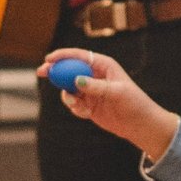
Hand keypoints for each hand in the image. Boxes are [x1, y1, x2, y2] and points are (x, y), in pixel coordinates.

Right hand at [40, 47, 179, 160]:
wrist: (139, 124)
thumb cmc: (134, 103)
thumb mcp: (116, 92)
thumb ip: (96, 86)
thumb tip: (76, 81)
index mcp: (103, 65)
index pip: (79, 56)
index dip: (63, 55)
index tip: (49, 58)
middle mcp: (94, 76)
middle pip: (68, 69)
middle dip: (55, 71)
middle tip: (41, 72)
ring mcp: (90, 90)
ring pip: (67, 88)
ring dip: (68, 97)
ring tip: (77, 105)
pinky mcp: (88, 105)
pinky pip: (73, 104)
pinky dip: (75, 108)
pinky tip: (87, 114)